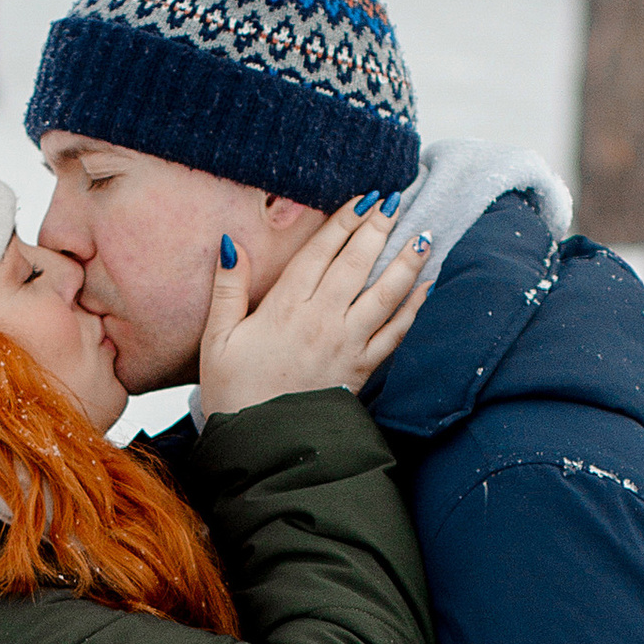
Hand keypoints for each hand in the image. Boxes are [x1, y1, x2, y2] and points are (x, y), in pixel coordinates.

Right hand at [200, 197, 431, 417]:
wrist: (261, 445)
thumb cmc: (234, 393)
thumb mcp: (217, 339)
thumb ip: (227, 289)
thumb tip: (231, 244)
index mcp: (284, 308)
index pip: (320, 252)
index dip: (343, 221)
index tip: (363, 198)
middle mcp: (321, 321)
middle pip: (355, 264)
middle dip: (377, 229)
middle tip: (396, 200)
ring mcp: (345, 345)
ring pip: (382, 294)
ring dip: (405, 262)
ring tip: (422, 235)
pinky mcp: (361, 370)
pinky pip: (394, 334)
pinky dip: (412, 309)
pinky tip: (425, 287)